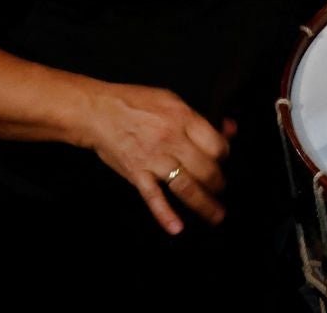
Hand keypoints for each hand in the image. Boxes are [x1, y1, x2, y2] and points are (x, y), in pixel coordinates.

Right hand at [80, 81, 233, 235]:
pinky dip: (165, 214)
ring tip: (216, 215)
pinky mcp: (136, 174)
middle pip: (205, 169)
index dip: (224, 155)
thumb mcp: (171, 100)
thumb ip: (200, 117)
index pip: (216, 145)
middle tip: (220, 188)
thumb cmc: (135, 103)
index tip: (222, 160)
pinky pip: (153, 197)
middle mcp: (171, 140)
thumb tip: (229, 128)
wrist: (97, 112)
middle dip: (218, 183)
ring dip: (204, 204)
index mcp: (182, 119)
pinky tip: (176, 227)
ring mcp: (153, 159)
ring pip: (186, 186)